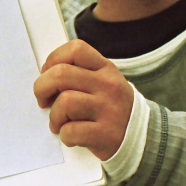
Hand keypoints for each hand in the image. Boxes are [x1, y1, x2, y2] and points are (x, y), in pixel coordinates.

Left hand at [33, 39, 133, 160]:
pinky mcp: (106, 134)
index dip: (53, 59)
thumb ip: (80, 74)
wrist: (143, 136)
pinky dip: (65, 136)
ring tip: (59, 123)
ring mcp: (108, 109)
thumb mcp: (104, 82)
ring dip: (54, 116)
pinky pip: (71, 131)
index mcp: (105, 68)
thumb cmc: (111, 107)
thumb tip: (45, 74)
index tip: (48, 74)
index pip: (76, 49)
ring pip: (65, 102)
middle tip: (43, 100)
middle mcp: (108, 85)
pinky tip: (71, 136)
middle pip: (61, 74)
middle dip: (42, 88)